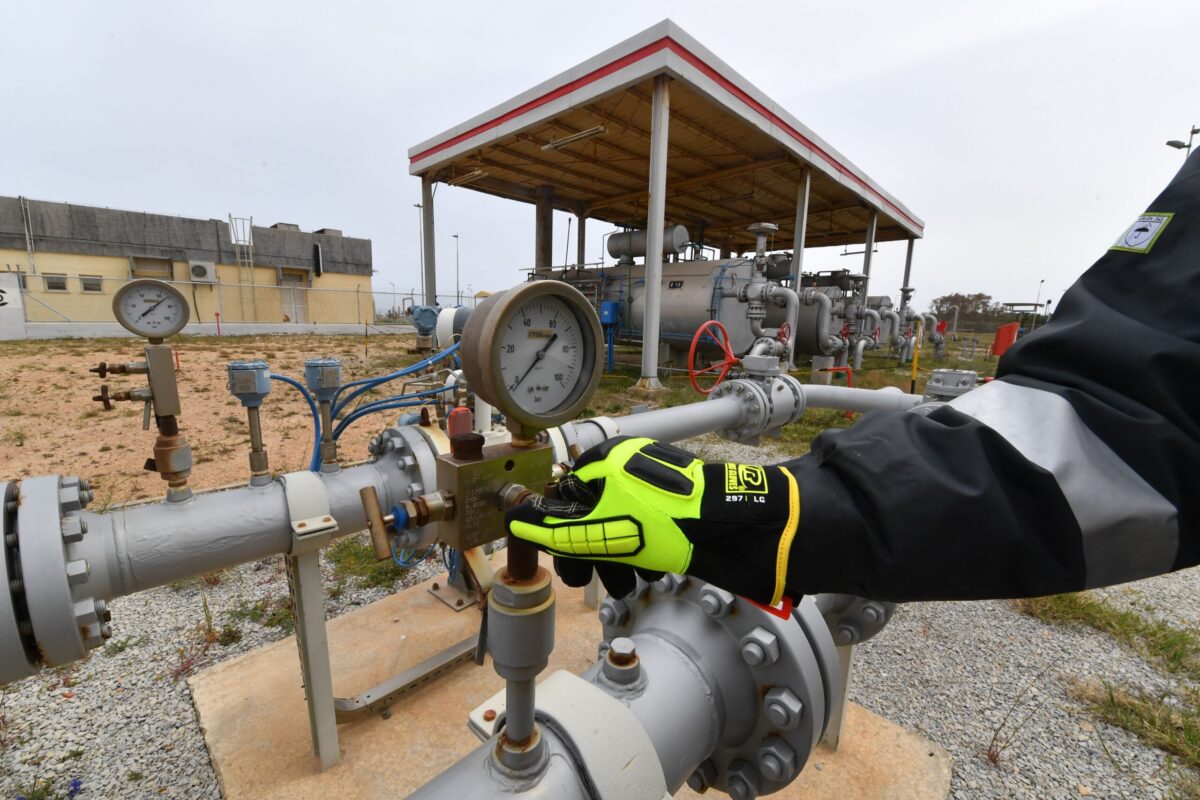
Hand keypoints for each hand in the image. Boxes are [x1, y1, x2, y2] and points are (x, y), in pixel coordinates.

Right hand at [505, 436, 800, 604]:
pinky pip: (646, 534)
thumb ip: (557, 530)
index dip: (564, 537)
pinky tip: (655, 571)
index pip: (564, 500)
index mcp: (606, 460)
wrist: (741, 528)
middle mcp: (628, 468)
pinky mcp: (674, 506)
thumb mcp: (605, 529)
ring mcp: (653, 487)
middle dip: (595, 554)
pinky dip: (646, 556)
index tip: (570, 565)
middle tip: (599, 578)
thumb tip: (515, 521)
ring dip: (621, 561)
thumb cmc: (676, 520)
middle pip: (591, 518)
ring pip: (619, 531)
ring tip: (634, 577)